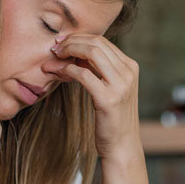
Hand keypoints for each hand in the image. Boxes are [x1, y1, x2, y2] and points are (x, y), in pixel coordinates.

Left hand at [52, 34, 140, 158]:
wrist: (122, 145)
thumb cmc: (112, 118)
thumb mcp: (111, 88)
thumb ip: (99, 70)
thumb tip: (75, 52)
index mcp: (130, 67)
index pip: (102, 41)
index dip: (79, 38)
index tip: (62, 42)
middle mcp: (128, 73)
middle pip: (96, 43)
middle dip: (72, 42)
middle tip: (55, 48)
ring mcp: (120, 85)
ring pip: (91, 53)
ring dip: (68, 51)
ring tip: (54, 57)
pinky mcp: (108, 99)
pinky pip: (84, 75)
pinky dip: (68, 69)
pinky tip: (59, 72)